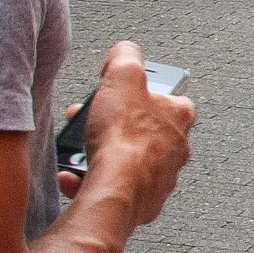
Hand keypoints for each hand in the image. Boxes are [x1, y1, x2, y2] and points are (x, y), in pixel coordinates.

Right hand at [75, 42, 193, 226]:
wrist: (116, 191)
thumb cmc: (125, 138)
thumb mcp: (122, 76)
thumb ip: (125, 56)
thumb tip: (125, 50)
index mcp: (179, 116)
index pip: (171, 96)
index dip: (142, 91)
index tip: (122, 91)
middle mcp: (175, 149)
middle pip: (142, 129)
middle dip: (113, 123)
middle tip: (92, 120)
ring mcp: (159, 177)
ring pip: (127, 159)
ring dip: (100, 152)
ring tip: (79, 149)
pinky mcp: (141, 202)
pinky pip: (114, 186)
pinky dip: (91, 179)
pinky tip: (74, 175)